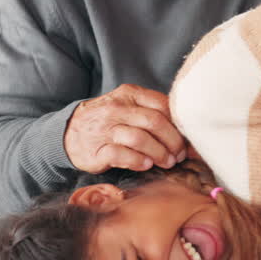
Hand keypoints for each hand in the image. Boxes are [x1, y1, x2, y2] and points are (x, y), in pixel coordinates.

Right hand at [63, 83, 186, 173]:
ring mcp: (105, 128)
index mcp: (130, 94)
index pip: (163, 105)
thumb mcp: (129, 108)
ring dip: (159, 153)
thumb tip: (189, 137)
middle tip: (179, 155)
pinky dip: (138, 161)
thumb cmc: (110, 121)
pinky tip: (146, 164)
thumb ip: (155, 115)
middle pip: (154, 122)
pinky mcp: (97, 150)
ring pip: (140, 138)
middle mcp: (117, 108)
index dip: (179, 124)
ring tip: (167, 162)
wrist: (71, 132)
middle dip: (173, 141)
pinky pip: (122, 155)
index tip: (187, 139)